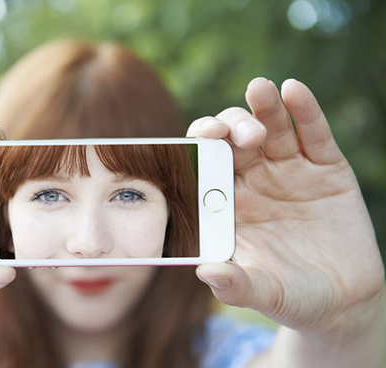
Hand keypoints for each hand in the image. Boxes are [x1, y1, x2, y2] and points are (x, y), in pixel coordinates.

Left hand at [189, 78, 384, 336]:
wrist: (342, 300)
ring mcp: (290, 170)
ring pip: (271, 128)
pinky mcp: (326, 167)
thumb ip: (234, 284)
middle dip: (230, 127)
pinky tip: (294, 91)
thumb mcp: (263, 293)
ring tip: (259, 89)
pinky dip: (304, 111)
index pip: (205, 165)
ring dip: (262, 107)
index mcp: (227, 203)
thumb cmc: (290, 296)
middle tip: (233, 132)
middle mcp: (254, 180)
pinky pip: (313, 134)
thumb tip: (205, 272)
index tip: (198, 141)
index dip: (199, 149)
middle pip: (233, 139)